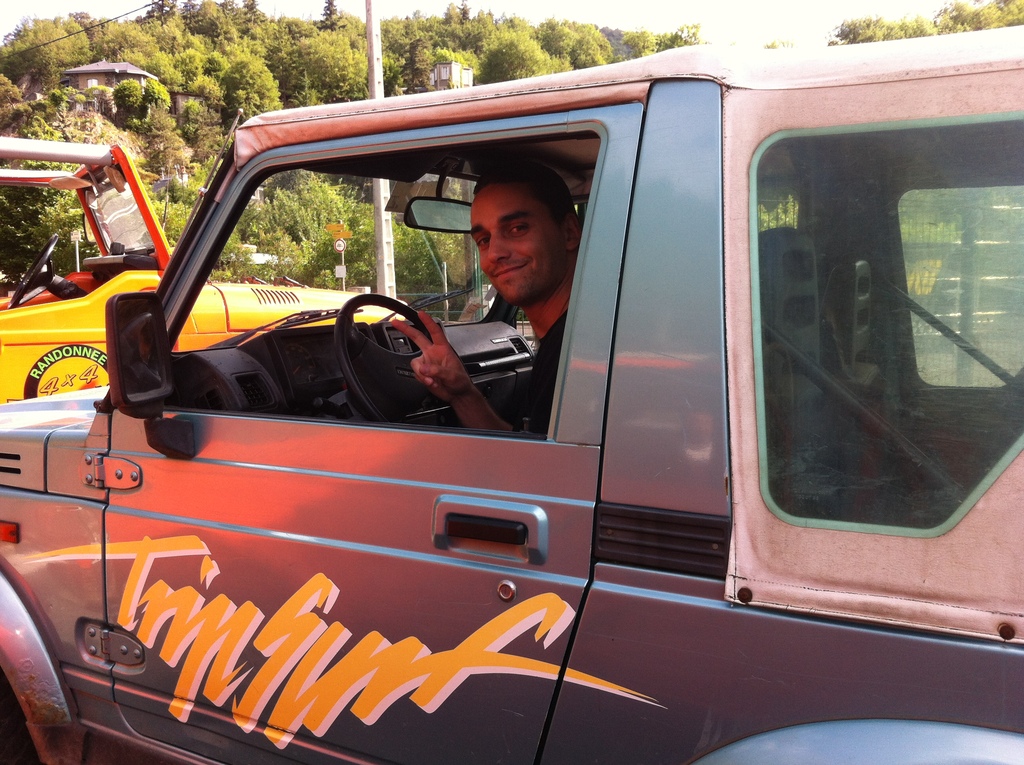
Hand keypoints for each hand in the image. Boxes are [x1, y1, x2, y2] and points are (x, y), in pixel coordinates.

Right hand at [390, 311, 510, 430]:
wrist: (456, 394)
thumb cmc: (459, 381)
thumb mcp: (452, 375)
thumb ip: (437, 371)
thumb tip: (424, 368)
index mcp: (442, 349)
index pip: (435, 332)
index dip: (427, 322)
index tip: (420, 313)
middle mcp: (432, 353)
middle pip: (417, 338)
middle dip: (406, 329)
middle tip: (396, 322)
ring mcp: (426, 362)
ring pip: (414, 362)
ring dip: (421, 372)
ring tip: (432, 380)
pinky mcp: (422, 372)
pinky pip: (415, 373)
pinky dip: (421, 379)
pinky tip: (431, 382)